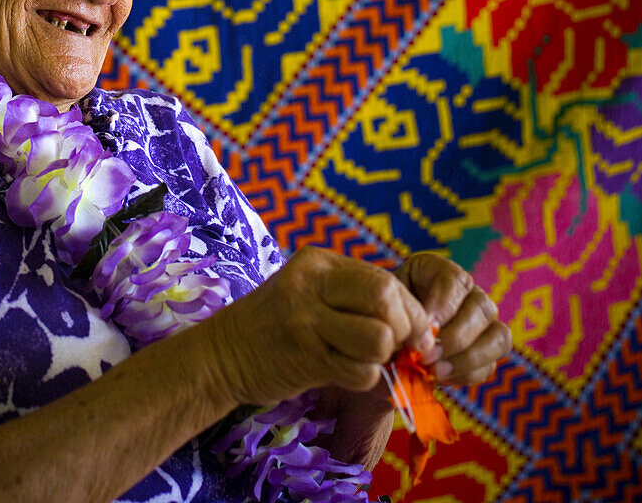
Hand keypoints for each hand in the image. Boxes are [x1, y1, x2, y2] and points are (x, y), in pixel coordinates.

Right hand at [204, 247, 434, 406]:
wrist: (221, 354)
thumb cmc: (277, 324)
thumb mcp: (311, 292)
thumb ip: (357, 297)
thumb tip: (420, 325)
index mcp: (318, 262)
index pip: (385, 281)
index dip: (412, 311)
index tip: (415, 333)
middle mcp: (312, 284)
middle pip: (387, 300)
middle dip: (405, 330)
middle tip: (398, 349)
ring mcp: (306, 320)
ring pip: (380, 339)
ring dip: (383, 359)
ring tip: (363, 360)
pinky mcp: (304, 356)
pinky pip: (361, 371)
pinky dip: (365, 379)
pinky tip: (344, 374)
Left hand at [393, 252, 511, 385]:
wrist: (379, 342)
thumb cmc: (380, 318)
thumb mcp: (383, 307)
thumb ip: (401, 314)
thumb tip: (425, 334)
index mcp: (439, 271)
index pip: (455, 280)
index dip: (444, 304)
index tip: (426, 325)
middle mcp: (468, 292)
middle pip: (482, 308)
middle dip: (456, 336)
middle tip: (427, 356)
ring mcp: (482, 322)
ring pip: (498, 337)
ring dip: (468, 358)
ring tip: (435, 372)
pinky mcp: (485, 351)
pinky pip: (490, 364)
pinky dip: (466, 374)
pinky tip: (439, 378)